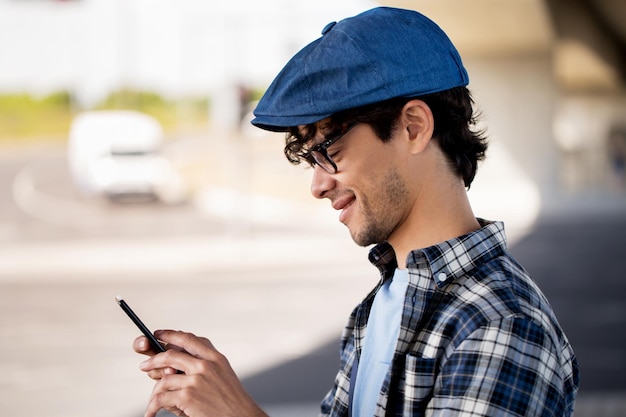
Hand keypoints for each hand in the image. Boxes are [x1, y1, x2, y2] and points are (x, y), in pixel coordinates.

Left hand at [137, 330, 267, 416]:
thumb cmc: (231, 401)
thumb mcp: (223, 374)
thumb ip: (204, 364)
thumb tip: (174, 364)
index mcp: (215, 357)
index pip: (189, 339)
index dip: (171, 334)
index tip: (158, 334)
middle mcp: (206, 365)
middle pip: (171, 355)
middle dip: (153, 360)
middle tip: (144, 366)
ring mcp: (196, 380)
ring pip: (164, 379)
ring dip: (155, 391)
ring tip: (152, 401)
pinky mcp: (188, 396)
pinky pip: (161, 398)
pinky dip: (153, 407)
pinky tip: (151, 412)